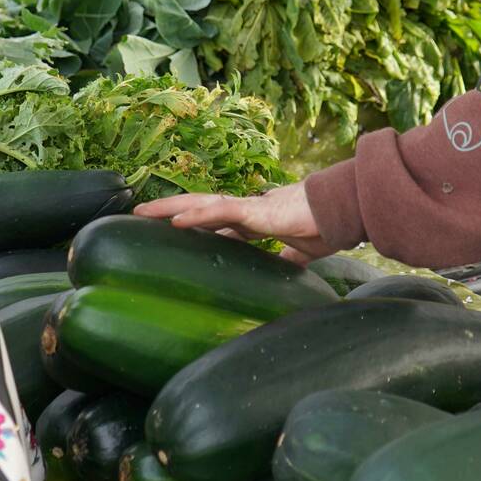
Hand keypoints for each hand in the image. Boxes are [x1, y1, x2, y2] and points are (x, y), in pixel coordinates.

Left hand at [135, 183, 329, 262]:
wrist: (341, 213)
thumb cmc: (323, 227)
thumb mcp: (299, 253)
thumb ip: (287, 261)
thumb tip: (283, 276)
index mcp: (251, 221)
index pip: (213, 221)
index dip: (190, 224)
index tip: (168, 230)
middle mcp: (244, 211)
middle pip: (197, 208)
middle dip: (167, 211)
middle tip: (138, 214)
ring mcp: (247, 208)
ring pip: (200, 204)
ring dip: (169, 207)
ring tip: (142, 212)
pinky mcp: (255, 211)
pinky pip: (220, 210)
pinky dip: (196, 214)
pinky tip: (174, 220)